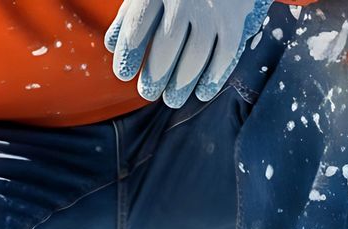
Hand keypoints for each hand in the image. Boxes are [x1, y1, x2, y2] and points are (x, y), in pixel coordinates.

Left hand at [106, 0, 273, 107]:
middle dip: (155, 75)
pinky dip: (213, 77)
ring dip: (182, 83)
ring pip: (195, 55)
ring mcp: (212, 10)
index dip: (129, 54)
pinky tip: (203, 93)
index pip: (137, 27)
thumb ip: (131, 11)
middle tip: (148, 93)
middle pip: (166, 46)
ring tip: (171, 100)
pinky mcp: (235, 19)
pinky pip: (224, 54)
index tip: (124, 75)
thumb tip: (112, 44)